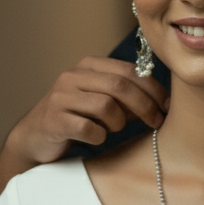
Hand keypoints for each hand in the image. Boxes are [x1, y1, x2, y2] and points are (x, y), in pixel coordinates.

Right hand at [8, 56, 168, 163]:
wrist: (35, 137)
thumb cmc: (78, 118)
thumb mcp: (103, 101)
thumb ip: (128, 96)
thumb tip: (164, 101)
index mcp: (89, 66)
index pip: (129, 70)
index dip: (153, 88)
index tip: (168, 106)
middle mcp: (73, 76)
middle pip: (120, 85)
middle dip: (144, 105)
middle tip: (156, 122)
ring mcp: (61, 97)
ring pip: (106, 106)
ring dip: (118, 122)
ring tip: (113, 129)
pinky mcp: (54, 120)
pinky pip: (88, 128)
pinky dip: (99, 136)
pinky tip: (96, 138)